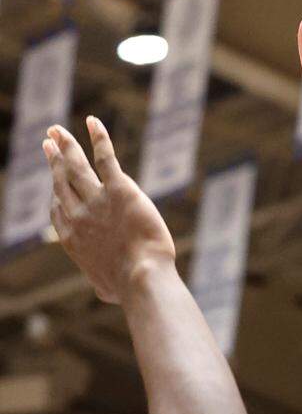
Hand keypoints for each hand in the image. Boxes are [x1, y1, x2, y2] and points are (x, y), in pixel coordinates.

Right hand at [43, 117, 175, 304]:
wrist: (140, 276)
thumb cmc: (127, 287)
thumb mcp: (106, 287)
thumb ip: (103, 281)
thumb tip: (109, 291)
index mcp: (71, 238)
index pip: (58, 208)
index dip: (55, 190)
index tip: (54, 178)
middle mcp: (77, 215)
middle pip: (61, 180)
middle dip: (53, 159)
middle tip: (47, 141)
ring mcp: (96, 200)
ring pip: (76, 166)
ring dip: (65, 145)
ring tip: (57, 130)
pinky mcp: (120, 189)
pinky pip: (106, 157)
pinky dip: (98, 138)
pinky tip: (93, 122)